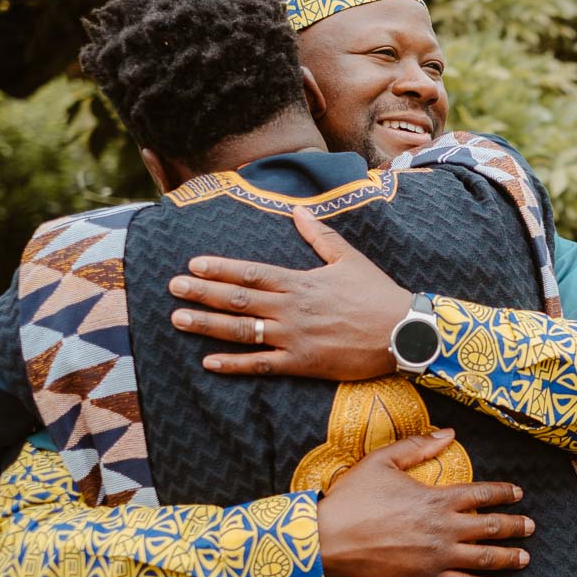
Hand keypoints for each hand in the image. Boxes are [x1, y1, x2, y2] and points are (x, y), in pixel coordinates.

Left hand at [168, 206, 411, 378]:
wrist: (403, 331)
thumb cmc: (377, 293)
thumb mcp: (349, 258)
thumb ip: (319, 236)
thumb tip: (298, 211)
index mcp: (301, 281)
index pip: (251, 273)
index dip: (220, 269)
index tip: (193, 265)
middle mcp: (291, 308)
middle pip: (238, 299)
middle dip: (201, 293)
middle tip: (173, 289)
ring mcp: (294, 337)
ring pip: (242, 330)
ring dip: (208, 325)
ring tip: (179, 320)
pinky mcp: (302, 363)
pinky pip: (261, 365)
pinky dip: (234, 364)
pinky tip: (209, 362)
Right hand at [315, 429, 533, 576]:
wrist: (327, 540)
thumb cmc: (352, 499)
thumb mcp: (382, 461)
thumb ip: (418, 447)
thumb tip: (449, 433)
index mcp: (437, 497)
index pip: (482, 494)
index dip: (504, 493)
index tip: (518, 493)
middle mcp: (444, 527)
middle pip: (492, 527)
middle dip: (516, 526)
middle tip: (531, 527)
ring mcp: (437, 556)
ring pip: (484, 558)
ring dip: (508, 557)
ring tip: (524, 557)